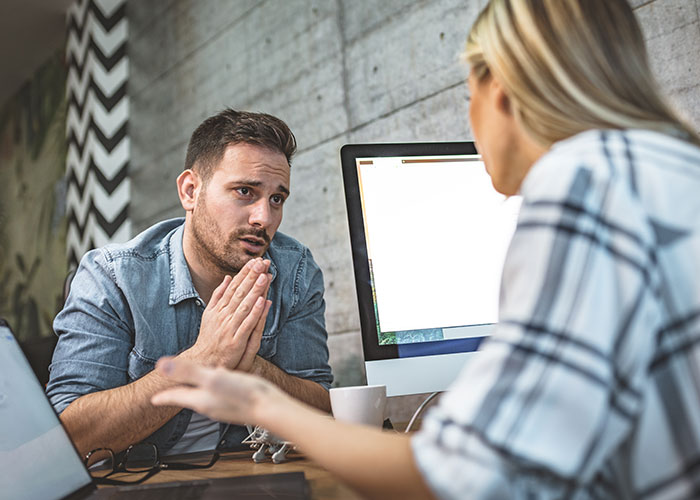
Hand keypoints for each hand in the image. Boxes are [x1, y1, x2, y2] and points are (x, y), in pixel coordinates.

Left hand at [151, 357, 286, 424]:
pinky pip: (219, 393)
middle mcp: (209, 405)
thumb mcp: (211, 378)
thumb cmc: (242, 394)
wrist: (269, 407)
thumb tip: (161, 365)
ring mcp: (222, 406)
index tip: (153, 399)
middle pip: (188, 397)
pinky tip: (225, 378)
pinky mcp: (235, 403)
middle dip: (179, 393)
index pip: (175, 398)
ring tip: (193, 382)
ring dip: (197, 388)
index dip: (163, 397)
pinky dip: (215, 386)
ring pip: (204, 395)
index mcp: (200, 399)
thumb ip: (187, 371)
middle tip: (170, 390)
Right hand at [181, 258, 271, 369]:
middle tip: (263, 262)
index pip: (234, 287)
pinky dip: (255, 312)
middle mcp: (223, 315)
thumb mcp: (209, 314)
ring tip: (265, 276)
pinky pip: (247, 324)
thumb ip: (218, 296)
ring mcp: (229, 328)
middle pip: (240, 292)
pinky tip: (262, 301)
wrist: (202, 362)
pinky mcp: (236, 341)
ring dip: (255, 290)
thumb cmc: (209, 338)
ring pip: (245, 305)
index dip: (245, 273)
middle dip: (252, 276)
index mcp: (219, 308)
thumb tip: (228, 278)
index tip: (255, 261)